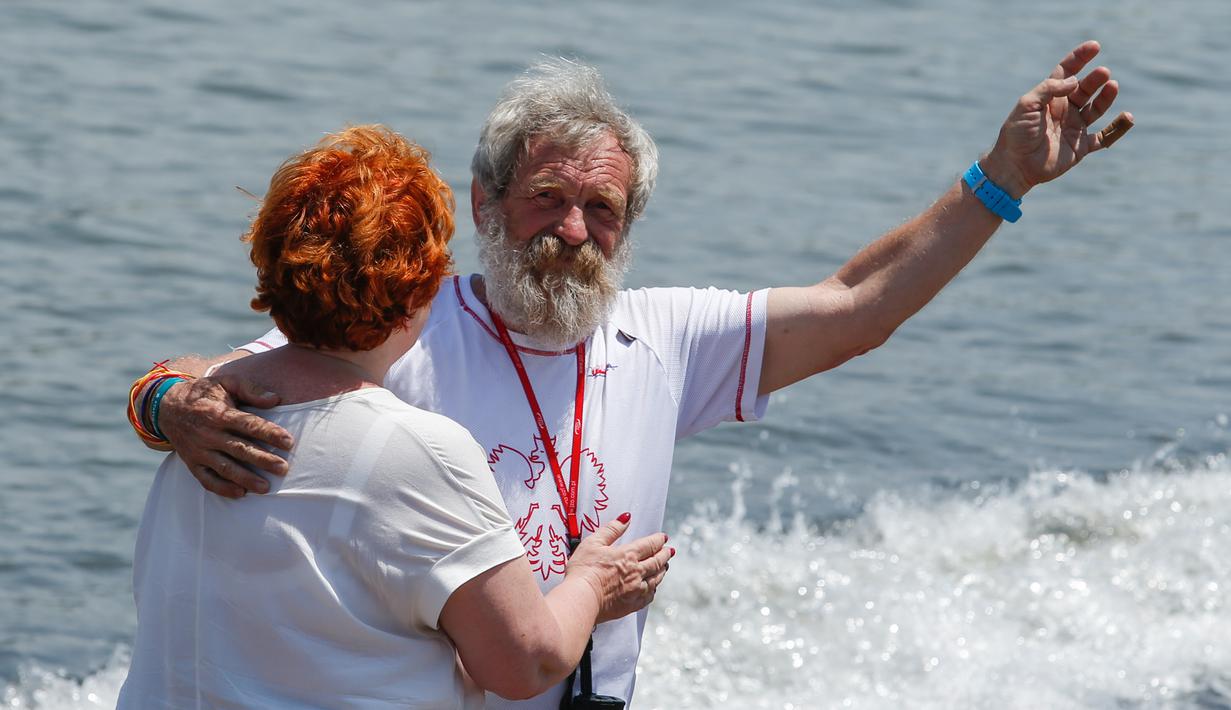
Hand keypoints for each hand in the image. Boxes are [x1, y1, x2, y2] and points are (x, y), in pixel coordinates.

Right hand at [159, 374, 293, 497]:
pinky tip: (240, 493)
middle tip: (283, 468)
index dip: (269, 433)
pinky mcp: (192, 463)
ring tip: (266, 487)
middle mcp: (207, 434)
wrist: (167, 407)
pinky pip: (206, 479)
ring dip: (246, 478)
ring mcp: (198, 451)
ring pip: (225, 467)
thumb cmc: (204, 393)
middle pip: (239, 449)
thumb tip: (275, 399)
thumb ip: (251, 389)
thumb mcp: (225, 382)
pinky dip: (222, 488)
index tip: (288, 442)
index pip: (248, 424)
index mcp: (218, 413)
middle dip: (262, 460)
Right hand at [565, 514, 673, 622]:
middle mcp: (636, 572)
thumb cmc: (583, 570)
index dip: (658, 540)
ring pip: (656, 579)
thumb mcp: (593, 543)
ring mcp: (635, 590)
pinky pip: (648, 597)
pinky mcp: (631, 605)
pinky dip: (653, 590)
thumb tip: (626, 518)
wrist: (581, 599)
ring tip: (665, 567)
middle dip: (665, 555)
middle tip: (670, 551)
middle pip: (657, 562)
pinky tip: (653, 589)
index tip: (664, 538)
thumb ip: (611, 530)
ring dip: (662, 571)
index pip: (649, 545)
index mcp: (628, 555)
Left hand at [983, 40, 1130, 197]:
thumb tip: (1074, 80)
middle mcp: (1064, 110)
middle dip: (1095, 79)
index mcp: (1049, 98)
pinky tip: (1128, 117)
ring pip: (1096, 108)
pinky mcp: (1081, 147)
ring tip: (1112, 85)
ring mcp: (1074, 128)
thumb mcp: (1027, 104)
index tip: (1094, 46)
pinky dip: (1118, 128)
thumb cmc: (1017, 134)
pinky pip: (1105, 137)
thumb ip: (1049, 88)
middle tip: (1103, 73)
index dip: (1080, 58)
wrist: (1015, 165)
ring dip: (1106, 97)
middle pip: (1084, 88)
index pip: (1067, 72)